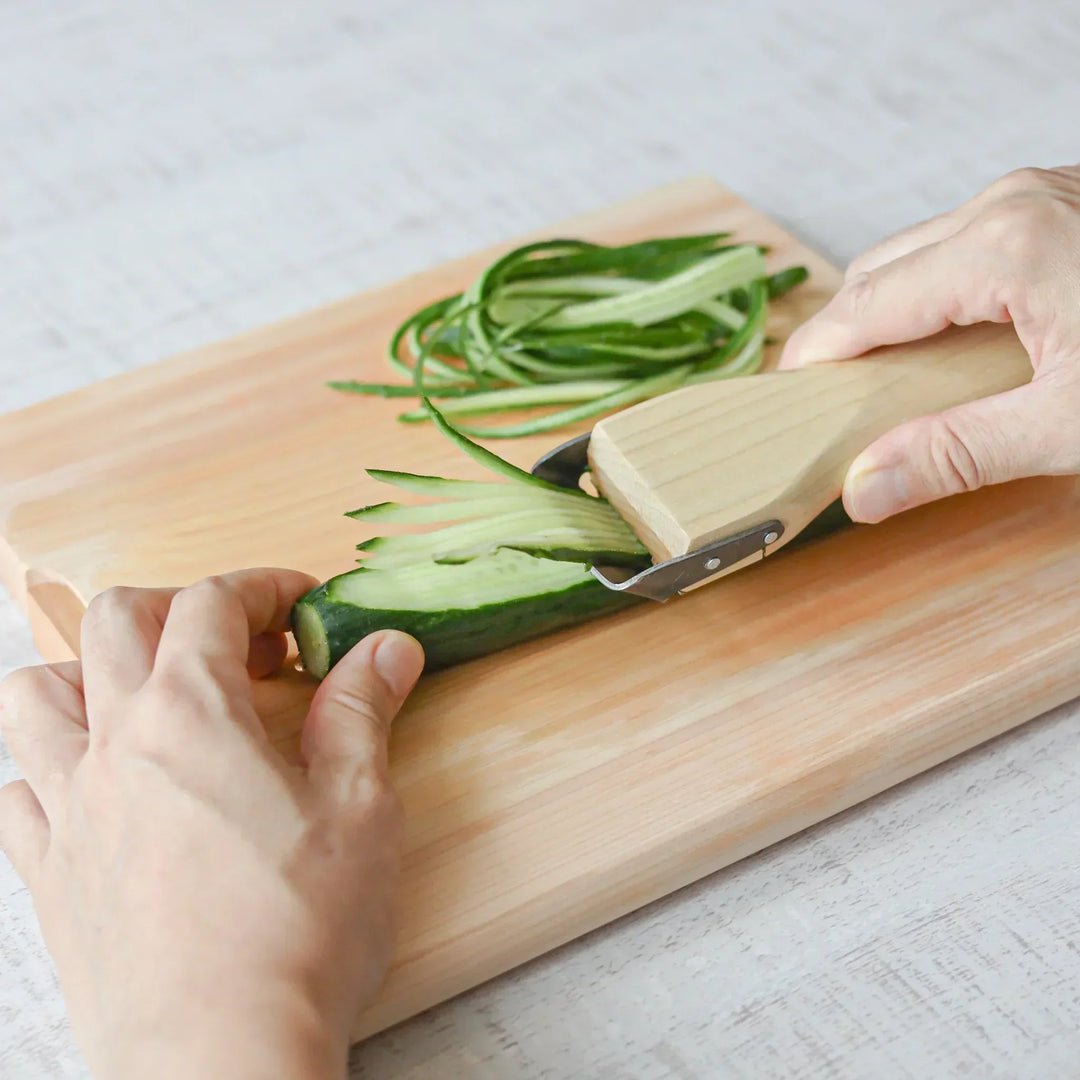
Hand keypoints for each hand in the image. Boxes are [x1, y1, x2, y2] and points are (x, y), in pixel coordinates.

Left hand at [0, 569, 423, 1079]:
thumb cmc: (298, 931)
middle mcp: (114, 746)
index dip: (261, 586)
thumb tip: (384, 646)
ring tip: (149, 697)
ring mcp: (70, 810)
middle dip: (181, 608)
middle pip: (115, 622)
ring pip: (35, 694)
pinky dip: (54, 763)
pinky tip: (106, 786)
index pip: (211, 603)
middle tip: (241, 646)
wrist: (220, 1059)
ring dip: (89, 671)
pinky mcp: (50, 876)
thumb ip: (362, 712)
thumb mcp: (360, 806)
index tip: (301, 603)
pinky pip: (20, 790)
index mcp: (191, 714)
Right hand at [780, 164, 1079, 522]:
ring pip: (922, 251)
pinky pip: (968, 243)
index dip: (817, 357)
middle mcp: (1012, 202)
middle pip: (881, 269)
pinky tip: (963, 344)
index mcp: (1002, 246)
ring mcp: (1043, 195)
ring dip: (897, 312)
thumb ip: (956, 455)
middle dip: (851, 334)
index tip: (786, 402)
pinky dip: (944, 292)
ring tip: (900, 382)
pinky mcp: (1065, 205)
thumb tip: (865, 489)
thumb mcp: (1072, 427)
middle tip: (842, 404)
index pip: (865, 304)